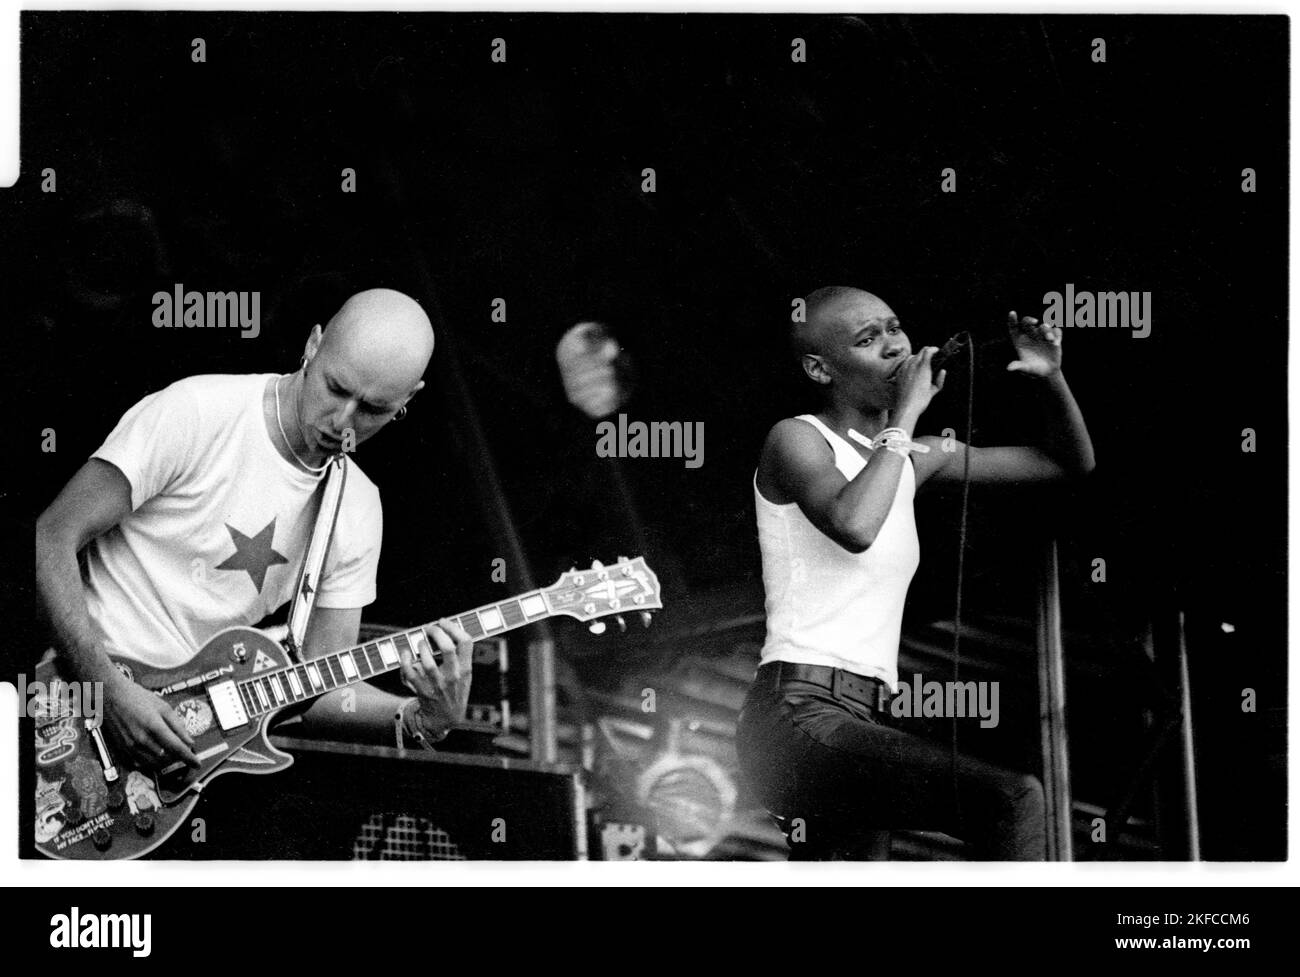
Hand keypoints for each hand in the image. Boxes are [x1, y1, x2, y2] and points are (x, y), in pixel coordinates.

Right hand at [102, 672, 199, 771]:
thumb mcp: (163, 707)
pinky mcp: (123, 749)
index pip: (176, 748)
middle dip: (179, 758)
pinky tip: (158, 752)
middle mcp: (141, 739)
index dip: (189, 758)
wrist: (111, 696)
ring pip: (154, 763)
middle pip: (166, 758)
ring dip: (166, 761)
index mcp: (154, 726)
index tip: (198, 764)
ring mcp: (131, 745)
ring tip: (173, 752)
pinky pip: (142, 762)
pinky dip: (153, 761)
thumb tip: (190, 741)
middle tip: (185, 751)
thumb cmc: (138, 698)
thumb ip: (178, 726)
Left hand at [399, 618, 474, 737]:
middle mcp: (453, 676)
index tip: (443, 621)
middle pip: (447, 648)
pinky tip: (406, 653)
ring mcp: (438, 684)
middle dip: (436, 633)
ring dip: (421, 647)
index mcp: (466, 669)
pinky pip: (410, 673)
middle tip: (430, 628)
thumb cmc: (455, 690)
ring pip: (428, 661)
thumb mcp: (466, 675)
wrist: (446, 718)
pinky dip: (405, 661)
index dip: (453, 627)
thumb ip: (461, 656)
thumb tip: (447, 629)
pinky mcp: (423, 691)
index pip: (466, 642)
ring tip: (421, 643)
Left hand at [893, 346, 945, 417]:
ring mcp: (904, 369)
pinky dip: (910, 363)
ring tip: (922, 363)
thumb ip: (940, 379)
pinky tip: (912, 369)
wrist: (906, 407)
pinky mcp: (899, 374)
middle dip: (927, 352)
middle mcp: (912, 366)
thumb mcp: (934, 390)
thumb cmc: (921, 400)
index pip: (928, 351)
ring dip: (918, 357)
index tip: (937, 351)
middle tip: (932, 357)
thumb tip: (942, 371)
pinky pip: (904, 363)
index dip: (934, 349)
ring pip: (911, 356)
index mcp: (923, 368)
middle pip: (920, 352)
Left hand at [1007, 310, 1061, 376]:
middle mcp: (1030, 335)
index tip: (1012, 313)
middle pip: (1027, 322)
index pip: (1014, 328)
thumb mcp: (1026, 369)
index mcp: (1019, 341)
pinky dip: (1057, 335)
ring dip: (1047, 331)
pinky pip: (1056, 331)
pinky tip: (1056, 343)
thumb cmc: (1033, 370)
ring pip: (1043, 326)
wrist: (1048, 372)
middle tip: (1034, 322)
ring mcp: (1041, 335)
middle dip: (1029, 320)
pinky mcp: (1054, 337)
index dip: (1012, 320)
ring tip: (1049, 340)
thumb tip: (1009, 368)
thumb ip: (1019, 367)